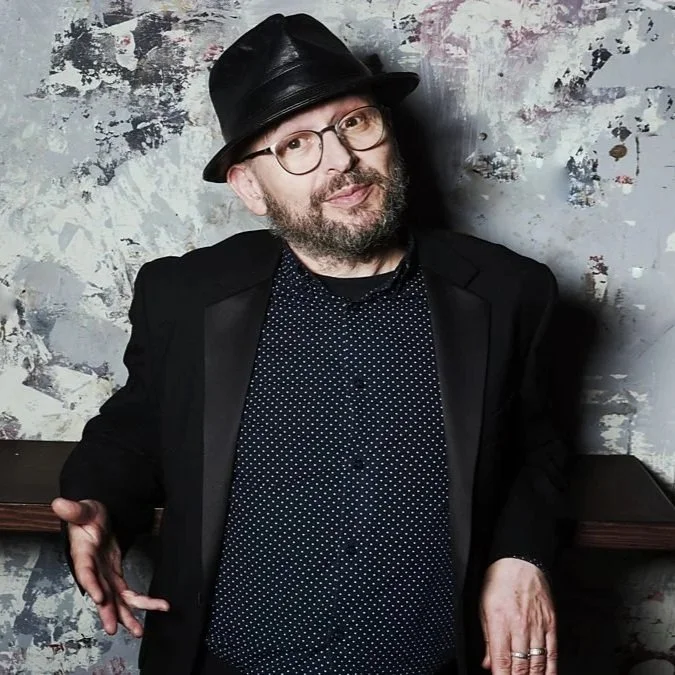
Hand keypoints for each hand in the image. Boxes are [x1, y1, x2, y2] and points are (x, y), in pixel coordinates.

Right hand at [51, 497, 169, 636]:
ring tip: (139, 630)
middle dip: (108, 611)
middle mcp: (94, 570)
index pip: (85, 571)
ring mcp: (105, 575)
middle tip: (115, 627)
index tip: (99, 596)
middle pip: (100, 593)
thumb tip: (59, 503)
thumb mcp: (84, 509)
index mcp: (83, 554)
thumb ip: (75, 509)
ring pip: (116, 599)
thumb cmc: (88, 516)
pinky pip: (128, 592)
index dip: (91, 584)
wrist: (96, 519)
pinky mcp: (115, 576)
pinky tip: (155, 607)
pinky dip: (139, 601)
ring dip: (127, 615)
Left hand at [479, 557, 556, 673]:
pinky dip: (550, 669)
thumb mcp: (484, 608)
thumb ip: (487, 639)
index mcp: (499, 621)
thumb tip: (488, 663)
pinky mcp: (550, 624)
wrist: (520, 562)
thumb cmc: (499, 582)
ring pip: (537, 663)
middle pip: (520, 665)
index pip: (501, 659)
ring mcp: (537, 626)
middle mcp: (519, 625)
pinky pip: (552, 652)